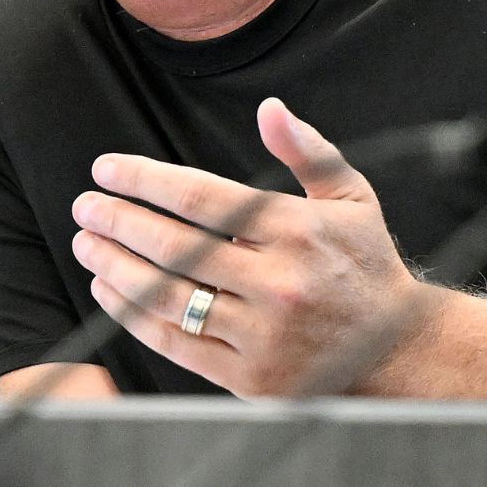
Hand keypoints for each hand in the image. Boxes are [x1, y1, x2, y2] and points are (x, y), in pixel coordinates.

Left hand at [69, 97, 423, 396]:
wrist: (400, 353)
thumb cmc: (368, 267)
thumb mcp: (352, 199)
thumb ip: (308, 152)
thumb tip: (270, 109)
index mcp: (297, 231)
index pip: (202, 199)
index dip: (146, 181)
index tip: (108, 169)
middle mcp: (276, 283)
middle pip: (174, 245)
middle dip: (119, 221)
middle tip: (87, 206)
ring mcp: (260, 334)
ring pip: (166, 295)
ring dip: (116, 266)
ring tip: (87, 243)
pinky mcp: (248, 377)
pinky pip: (174, 342)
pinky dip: (133, 314)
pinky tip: (110, 290)